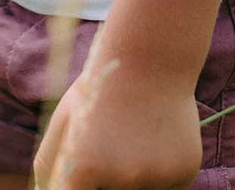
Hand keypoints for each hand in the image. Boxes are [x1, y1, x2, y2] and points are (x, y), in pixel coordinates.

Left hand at [35, 61, 201, 189]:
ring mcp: (156, 178)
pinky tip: (157, 137)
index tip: (85, 175)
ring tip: (134, 136)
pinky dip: (161, 170)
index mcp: (84, 167)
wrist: (151, 56)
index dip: (78, 186)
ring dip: (136, 177)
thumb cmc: (101, 86)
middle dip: (108, 180)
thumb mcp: (65, 117)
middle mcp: (122, 179)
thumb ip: (50, 163)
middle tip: (112, 145)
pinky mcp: (184, 173)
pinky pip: (168, 186)